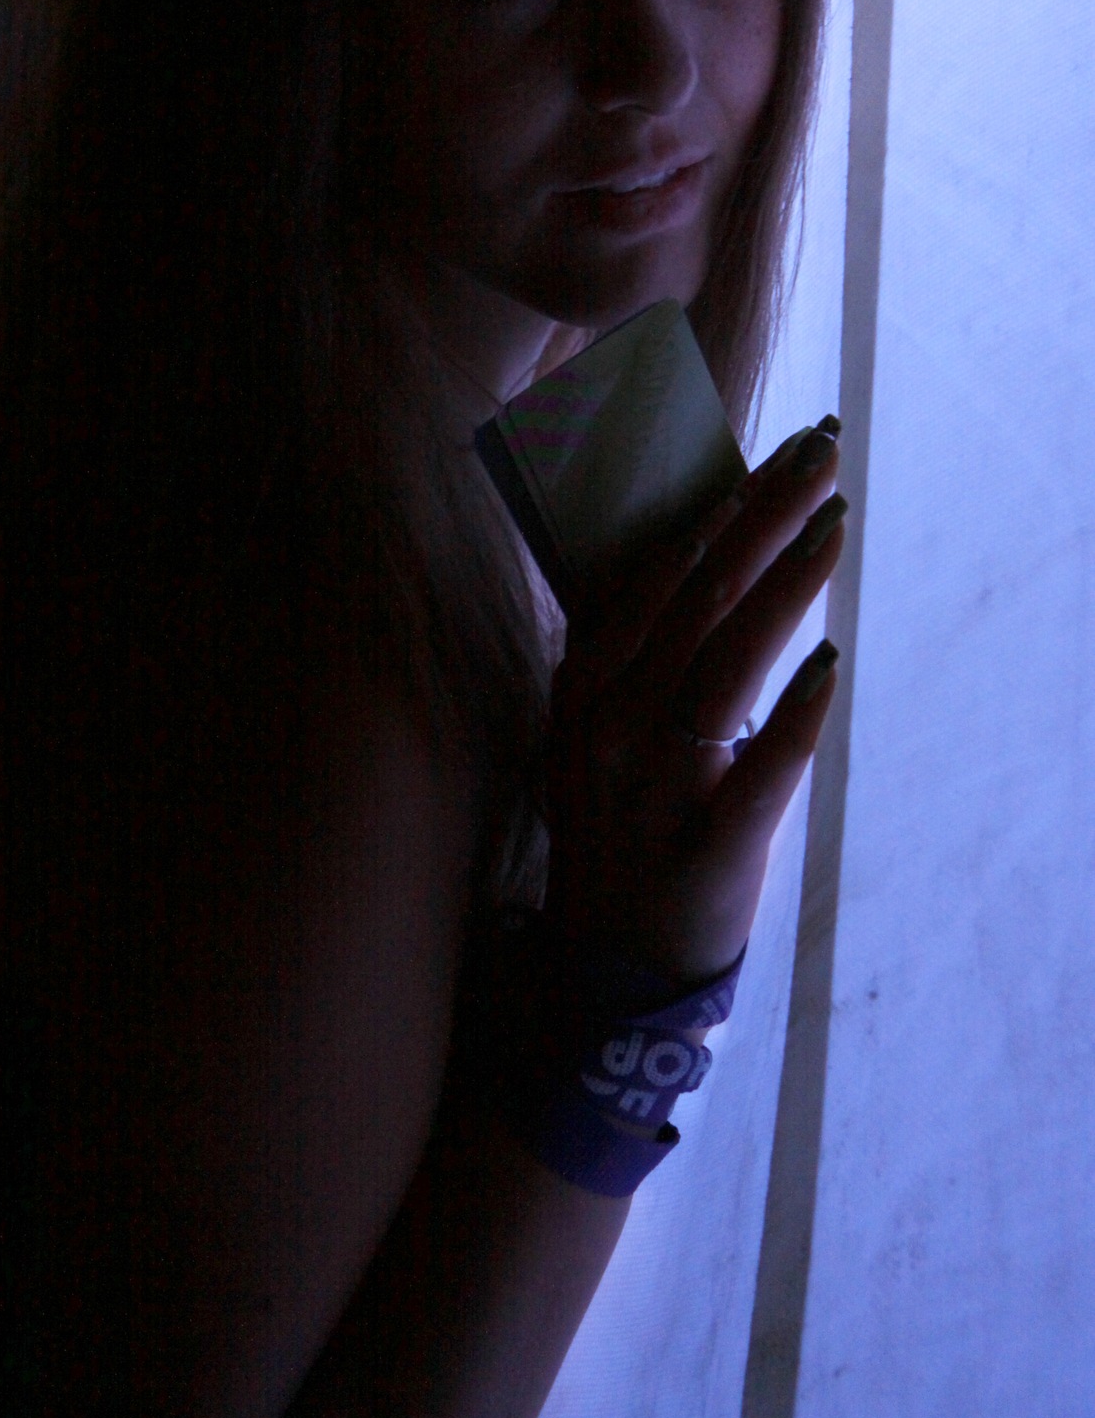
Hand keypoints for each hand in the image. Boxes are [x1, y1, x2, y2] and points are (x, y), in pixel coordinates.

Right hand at [541, 422, 846, 990]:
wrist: (604, 965)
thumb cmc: (618, 826)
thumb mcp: (597, 729)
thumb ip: (635, 650)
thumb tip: (709, 549)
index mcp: (584, 684)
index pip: (657, 571)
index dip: (722, 505)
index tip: (779, 452)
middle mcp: (608, 724)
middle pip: (697, 598)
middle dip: (764, 516)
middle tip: (821, 455)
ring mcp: (651, 789)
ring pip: (724, 667)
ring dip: (785, 588)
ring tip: (834, 527)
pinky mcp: (704, 852)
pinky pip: (753, 775)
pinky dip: (792, 720)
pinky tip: (829, 667)